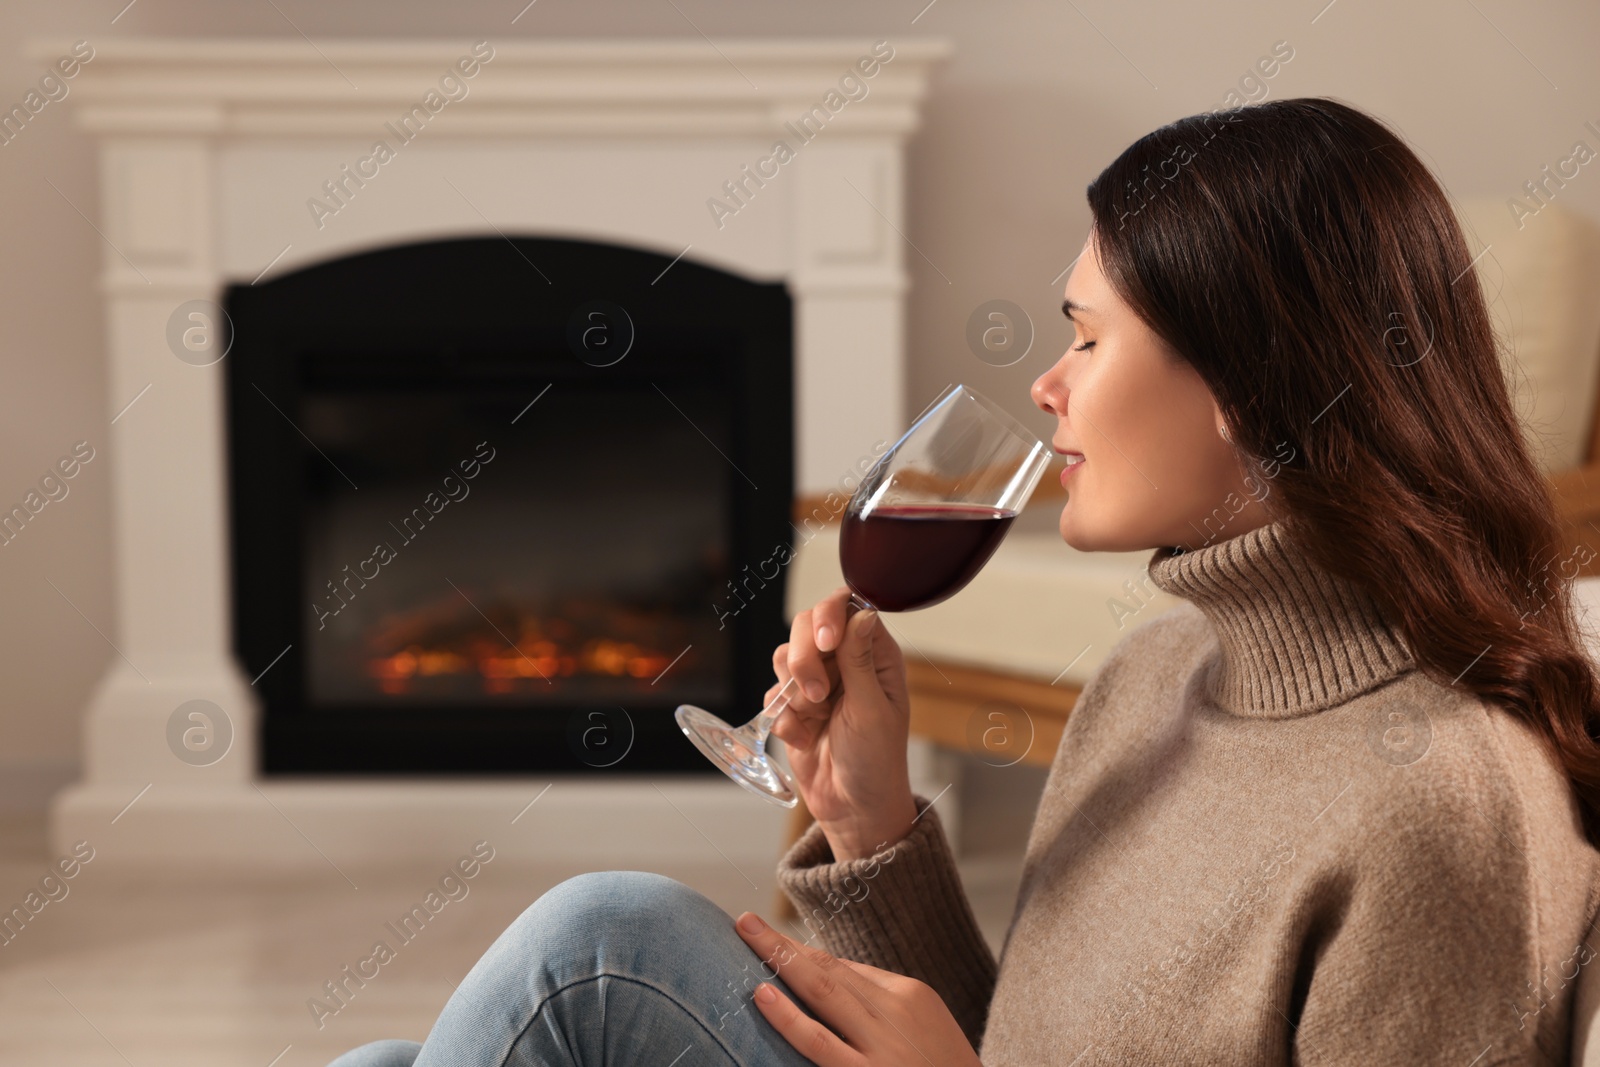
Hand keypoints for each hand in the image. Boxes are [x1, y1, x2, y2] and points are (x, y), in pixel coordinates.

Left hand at [734, 911, 980, 1066]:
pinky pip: (819, 1042)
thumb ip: (883, 1012)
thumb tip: (829, 987)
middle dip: (782, 944)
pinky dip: (788, 1016)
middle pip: (828, 968)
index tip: (772, 943)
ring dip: (778, 959)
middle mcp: (896, 1010)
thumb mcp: (926, 1032)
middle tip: (744, 922)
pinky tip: (762, 994)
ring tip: (745, 935)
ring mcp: (882, 1044)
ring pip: (821, 989)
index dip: (802, 956)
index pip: (846, 969)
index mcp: (911, 994)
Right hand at [767, 585, 916, 859]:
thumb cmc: (877, 761)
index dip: (829, 616)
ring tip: (814, 717)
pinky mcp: (794, 706)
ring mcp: (817, 682)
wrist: (852, 808)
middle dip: (805, 661)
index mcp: (875, 655)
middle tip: (818, 695)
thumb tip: (864, 611)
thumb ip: (860, 660)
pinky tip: (805, 738)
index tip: (825, 644)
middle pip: (807, 626)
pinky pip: (773, 693)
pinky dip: (785, 717)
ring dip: (794, 690)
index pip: (848, 607)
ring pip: (785, 657)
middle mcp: (845, 662)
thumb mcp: (872, 709)